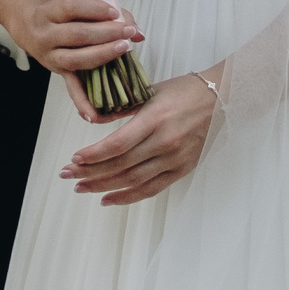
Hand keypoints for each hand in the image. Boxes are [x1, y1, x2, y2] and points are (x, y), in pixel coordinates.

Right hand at [10, 0, 142, 99]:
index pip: (71, 8)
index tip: (115, 12)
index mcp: (48, 12)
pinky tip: (95, 115)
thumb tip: (138, 33)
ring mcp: (50, 56)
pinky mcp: (58, 72)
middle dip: (106, 33)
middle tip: (127, 31)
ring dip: (102, 55)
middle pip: (77, 35)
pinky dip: (83, 103)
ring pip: (76, 59)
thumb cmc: (60, 13)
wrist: (29, 25)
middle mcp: (45, 35)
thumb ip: (108, 13)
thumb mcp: (74, 4)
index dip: (94, 10)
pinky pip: (71, 88)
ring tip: (123, 49)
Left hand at [60, 71, 216, 206]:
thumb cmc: (184, 91)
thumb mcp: (150, 91)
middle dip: (91, 172)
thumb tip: (93, 119)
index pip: (118, 143)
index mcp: (155, 118)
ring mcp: (175, 158)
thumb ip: (122, 107)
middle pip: (122, 164)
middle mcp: (165, 142)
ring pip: (134, 180)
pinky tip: (108, 198)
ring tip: (82, 188)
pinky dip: (128, 197)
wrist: (221, 99)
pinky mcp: (182, 169)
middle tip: (68, 175)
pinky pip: (152, 188)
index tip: (74, 158)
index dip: (94, 154)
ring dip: (104, 186)